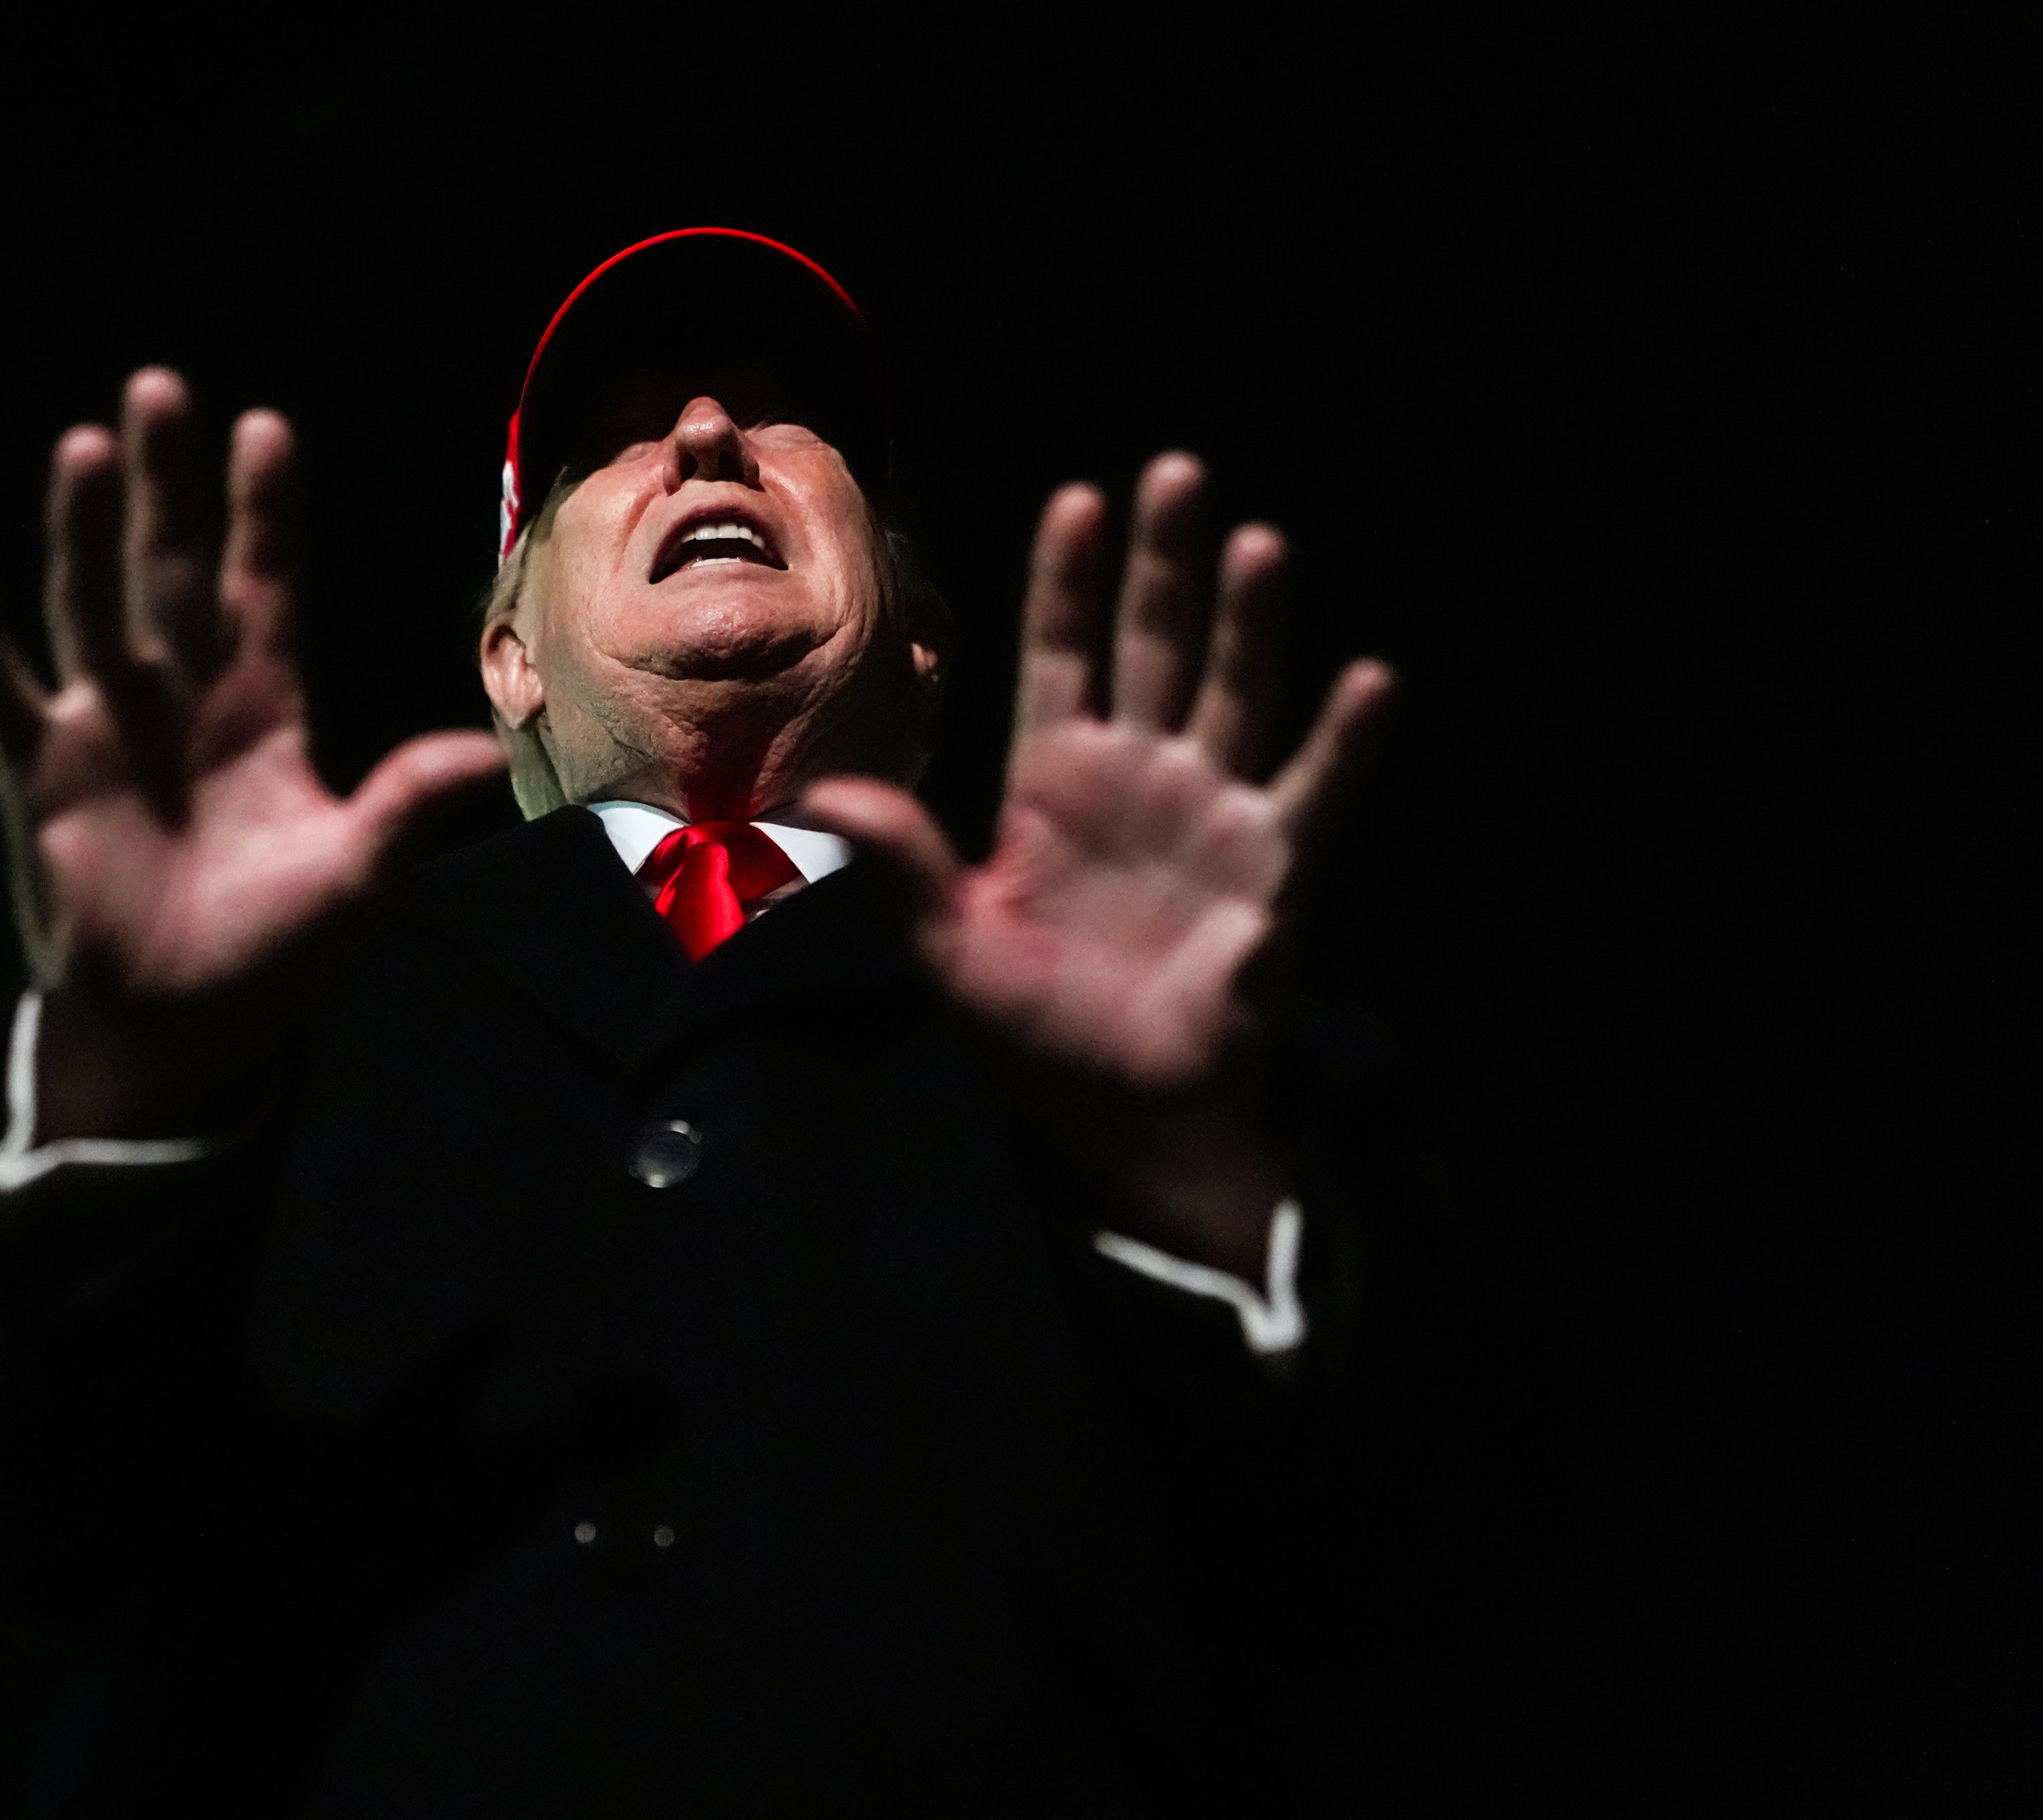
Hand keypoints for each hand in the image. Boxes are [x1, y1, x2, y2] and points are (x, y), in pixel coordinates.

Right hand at [0, 370, 505, 1138]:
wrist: (187, 1032)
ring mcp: (106, 731)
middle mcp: (181, 701)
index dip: (265, 515)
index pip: (265, 590)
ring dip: (81, 532)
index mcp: (265, 712)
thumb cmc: (275, 955)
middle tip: (159, 388)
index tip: (265, 428)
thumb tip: (488, 756)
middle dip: (168, 486)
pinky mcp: (43, 778)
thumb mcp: (355, 879)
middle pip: (173, 571)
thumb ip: (405, 808)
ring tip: (80, 446)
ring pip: (91, 608)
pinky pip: (3, 697)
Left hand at [803, 454, 1389, 1272]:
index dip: (1068, 584)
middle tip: (1177, 473)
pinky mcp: (1271, 869)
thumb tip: (823, 794)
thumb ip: (905, 862)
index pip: (1060, 658)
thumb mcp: (949, 948)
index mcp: (1052, 785)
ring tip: (1257, 542)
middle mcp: (1137, 779)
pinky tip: (1367, 679)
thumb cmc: (1033, 1035)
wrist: (1121, 1117)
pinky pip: (1312, 792)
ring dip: (1247, 622)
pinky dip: (1341, 740)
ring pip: (1233, 694)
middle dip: (1163, 565)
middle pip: (1152, 647)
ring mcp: (1210, 815)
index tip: (1079, 499)